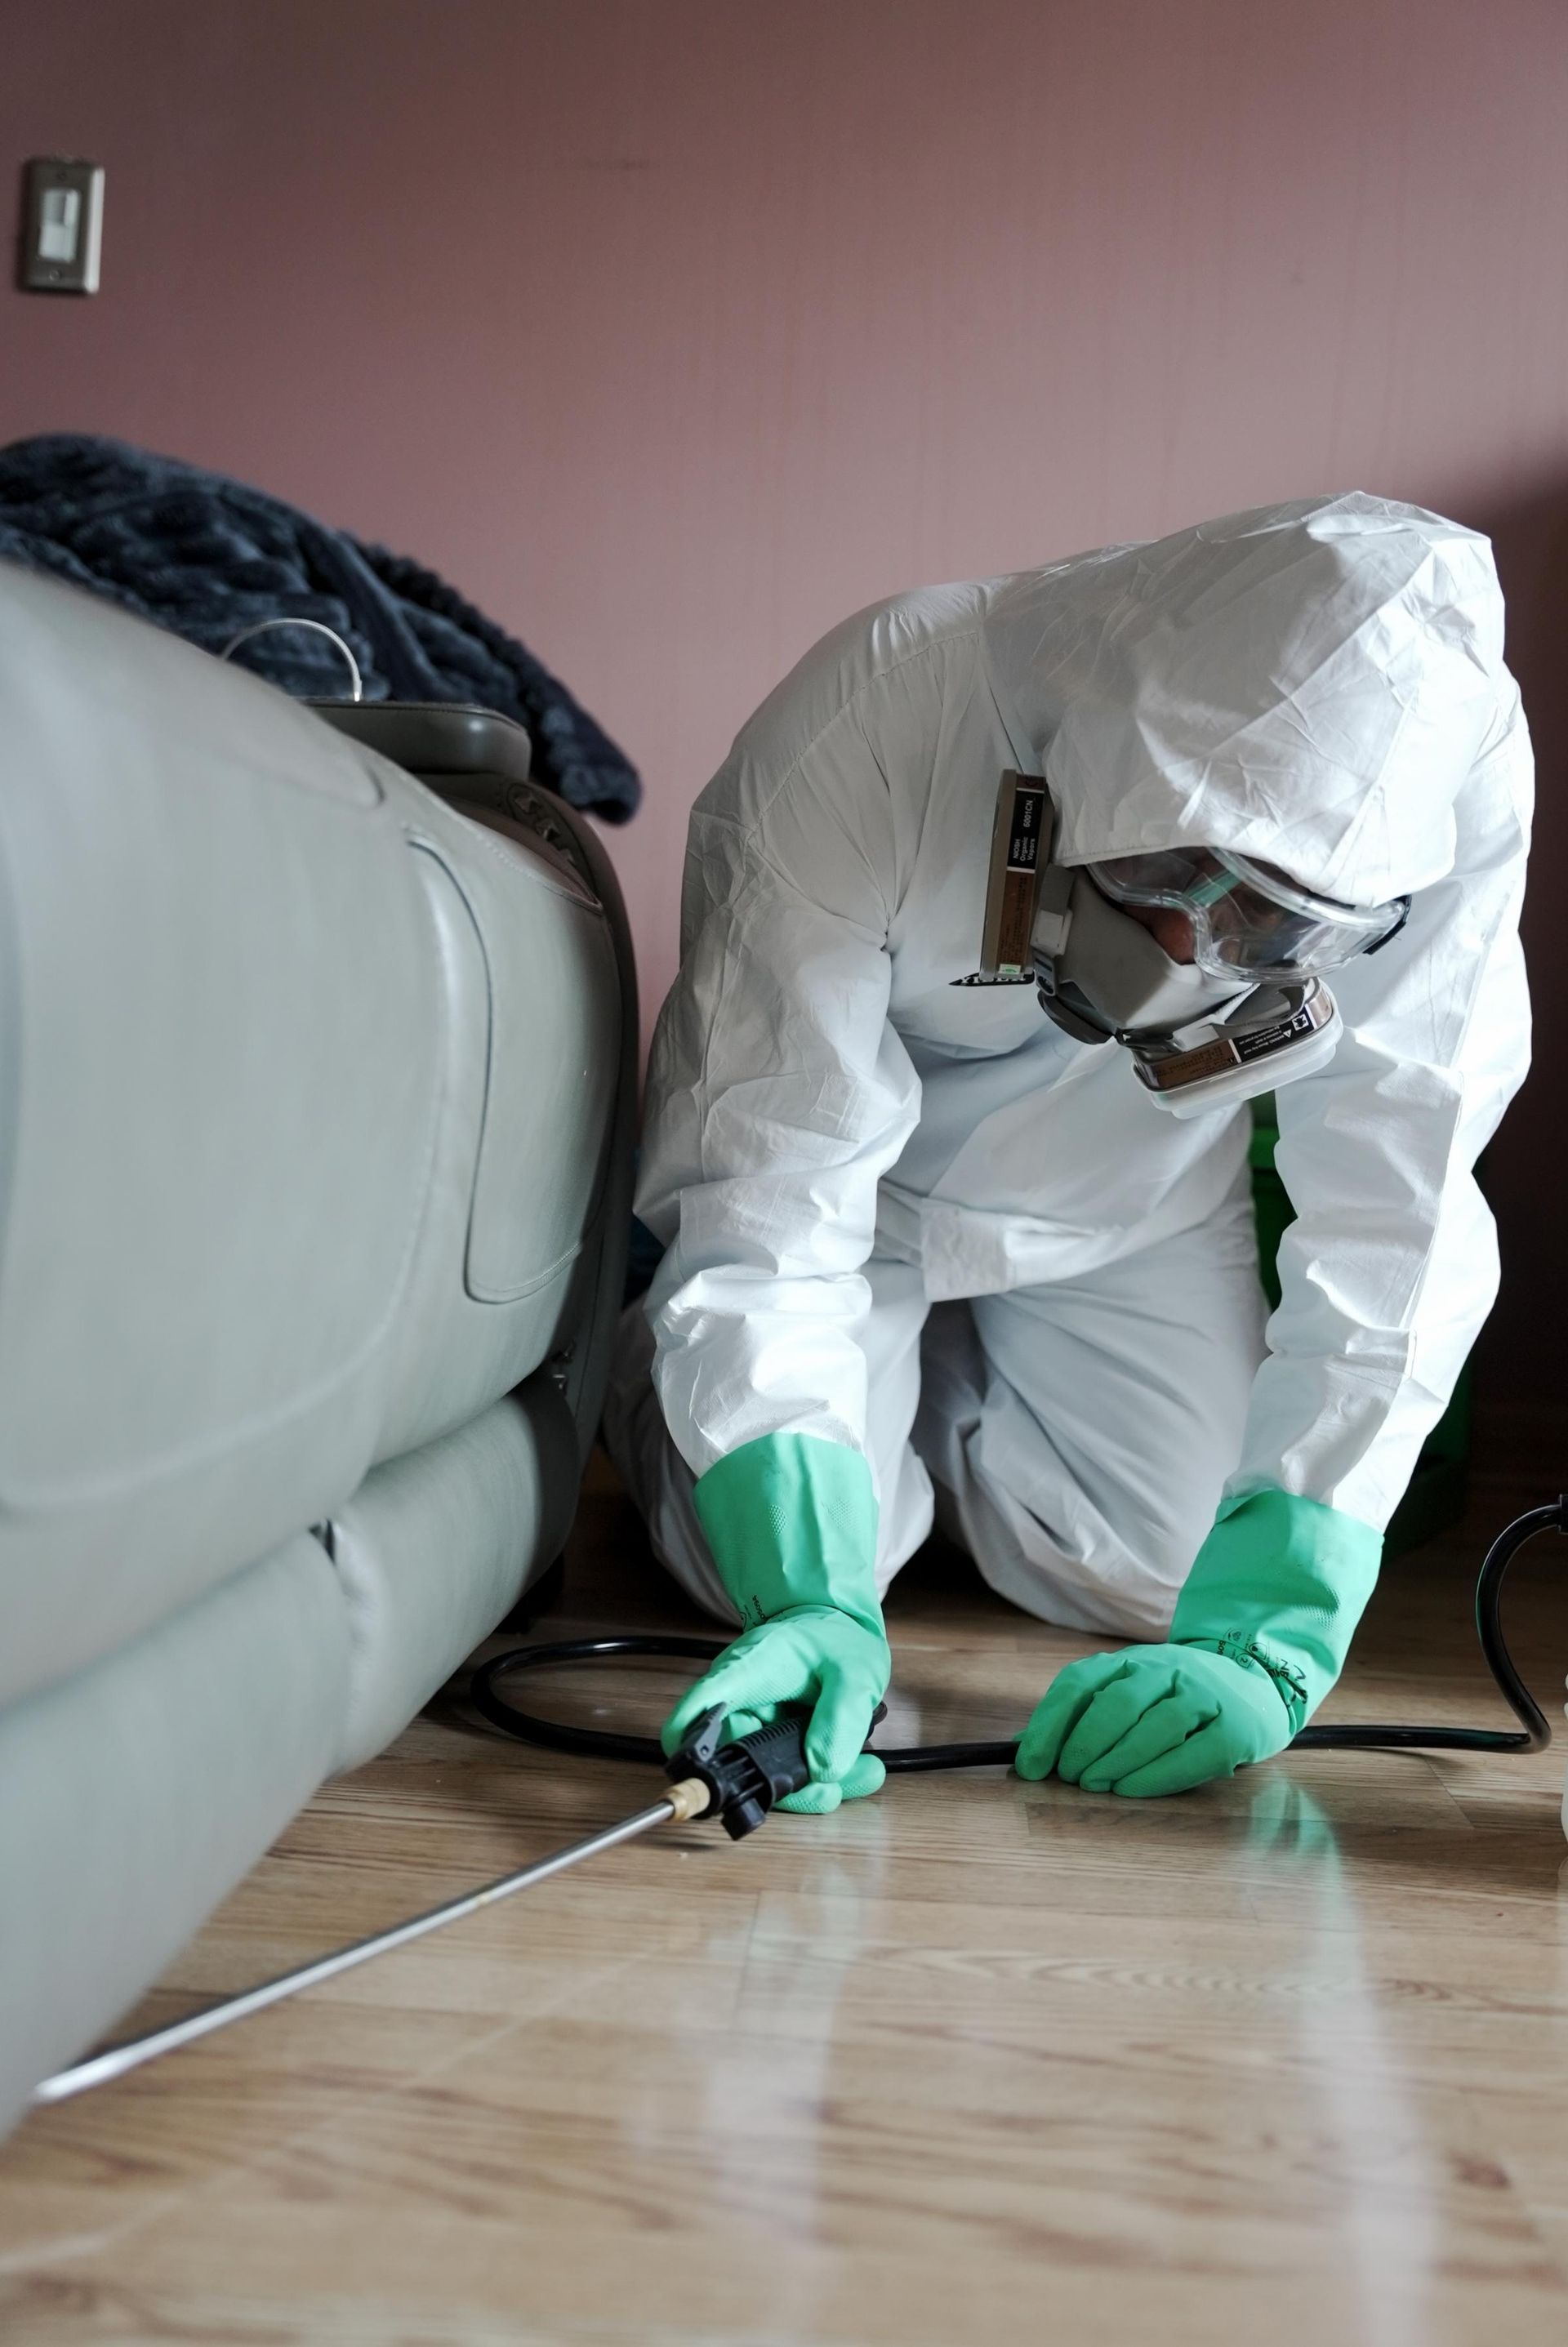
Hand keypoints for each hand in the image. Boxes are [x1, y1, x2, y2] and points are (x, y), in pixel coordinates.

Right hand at [661, 1604, 888, 1813]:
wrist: (838, 1628)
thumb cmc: (836, 1638)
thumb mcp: (855, 1672)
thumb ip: (841, 1718)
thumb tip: (822, 1770)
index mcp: (749, 1670)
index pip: (702, 1707)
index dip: (692, 1747)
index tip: (700, 1781)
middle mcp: (741, 1700)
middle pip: (739, 1761)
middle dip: (785, 1787)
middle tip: (831, 1791)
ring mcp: (754, 1723)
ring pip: (767, 1776)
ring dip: (813, 1787)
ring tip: (862, 1773)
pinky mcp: (771, 1739)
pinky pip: (788, 1771)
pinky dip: (823, 1778)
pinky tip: (860, 1771)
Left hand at [1014, 1641, 1293, 1797]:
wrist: (1254, 1682)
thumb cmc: (1173, 1698)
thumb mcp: (1126, 1693)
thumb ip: (1080, 1717)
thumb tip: (1022, 1749)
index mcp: (1128, 1662)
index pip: (1079, 1683)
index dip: (1048, 1725)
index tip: (1029, 1765)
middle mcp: (1164, 1669)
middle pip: (1117, 1702)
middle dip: (1085, 1742)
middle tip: (1069, 1776)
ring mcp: (1202, 1695)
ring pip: (1156, 1724)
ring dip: (1118, 1758)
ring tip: (1096, 1785)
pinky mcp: (1235, 1727)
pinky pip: (1195, 1751)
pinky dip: (1159, 1774)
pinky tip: (1133, 1789)